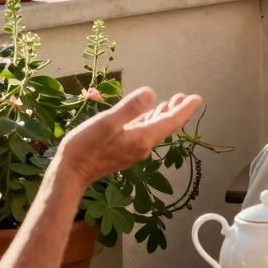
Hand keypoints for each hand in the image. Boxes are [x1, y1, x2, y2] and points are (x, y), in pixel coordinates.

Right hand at [55, 88, 202, 187]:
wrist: (70, 174)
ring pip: (154, 130)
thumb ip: (130, 108)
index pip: (171, 122)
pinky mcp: (123, 151)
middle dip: (177, 111)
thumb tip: (151, 93)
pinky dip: (149, 122)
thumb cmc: (85, 147)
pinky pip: (143, 133)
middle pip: (165, 126)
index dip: (184, 109)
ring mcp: (132, 150)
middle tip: (186, 97)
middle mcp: (142, 146)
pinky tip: (146, 117)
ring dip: (163, 116)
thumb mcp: (107, 123)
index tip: (197, 98)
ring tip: (170, 103)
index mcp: (142, 138)